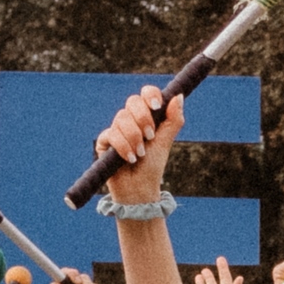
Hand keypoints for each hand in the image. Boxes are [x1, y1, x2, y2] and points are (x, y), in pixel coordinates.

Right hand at [95, 83, 185, 201]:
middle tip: (150, 136)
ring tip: (140, 154)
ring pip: (122, 118)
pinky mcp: (104, 141)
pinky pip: (111, 134)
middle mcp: (130, 119)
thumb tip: (179, 96)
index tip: (157, 106)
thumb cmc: (152, 166)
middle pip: (132, 101)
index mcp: (147, 116)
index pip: (146, 94)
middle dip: (143, 118)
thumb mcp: (165, 142)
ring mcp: (116, 128)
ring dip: (134, 137)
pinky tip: (130, 158)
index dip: (150, 95)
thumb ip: (173, 120)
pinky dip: (123, 146)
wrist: (139, 189)